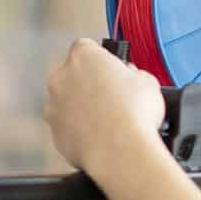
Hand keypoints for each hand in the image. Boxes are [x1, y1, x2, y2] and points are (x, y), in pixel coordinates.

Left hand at [45, 38, 165, 177]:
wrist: (121, 151)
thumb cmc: (135, 114)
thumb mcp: (147, 81)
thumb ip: (132, 73)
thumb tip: (130, 78)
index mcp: (83, 55)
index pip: (86, 47)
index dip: (101, 61)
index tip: (112, 72)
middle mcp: (61, 77)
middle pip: (72, 75)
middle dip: (88, 84)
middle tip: (111, 98)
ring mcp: (53, 106)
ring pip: (66, 102)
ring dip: (81, 108)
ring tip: (106, 121)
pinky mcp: (54, 133)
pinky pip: (66, 127)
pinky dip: (77, 131)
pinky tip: (98, 137)